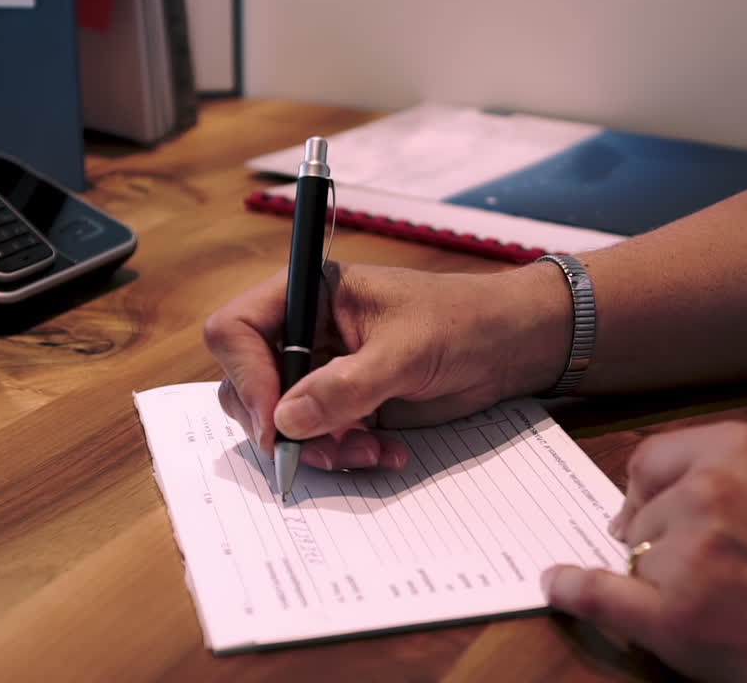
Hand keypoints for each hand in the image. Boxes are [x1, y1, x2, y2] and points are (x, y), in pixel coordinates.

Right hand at [203, 261, 571, 470]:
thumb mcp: (405, 351)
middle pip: (247, 382)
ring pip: (280, 420)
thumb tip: (285, 421)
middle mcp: (303, 330)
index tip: (273, 421)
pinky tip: (385, 452)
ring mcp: (320, 369)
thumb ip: (346, 386)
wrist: (509, 346)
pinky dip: (344, 452)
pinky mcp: (343, 403)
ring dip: (318, 446)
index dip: (244, 375)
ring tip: (369, 452)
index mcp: (307, 293)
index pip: (236, 330)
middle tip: (321, 450)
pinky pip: (317, 438)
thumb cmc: (462, 322)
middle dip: (281, 424)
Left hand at [543, 422, 746, 682]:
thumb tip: (654, 500)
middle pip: (643, 512)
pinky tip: (557, 586)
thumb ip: (732, 480)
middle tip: (701, 571)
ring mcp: (689, 553)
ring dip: (661, 579)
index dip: (648, 490)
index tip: (645, 508)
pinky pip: (599, 594)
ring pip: (637, 558)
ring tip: (724, 603)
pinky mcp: (678, 617)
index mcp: (743, 447)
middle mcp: (708, 489)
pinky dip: (574, 592)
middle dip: (658, 540)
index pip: (653, 459)